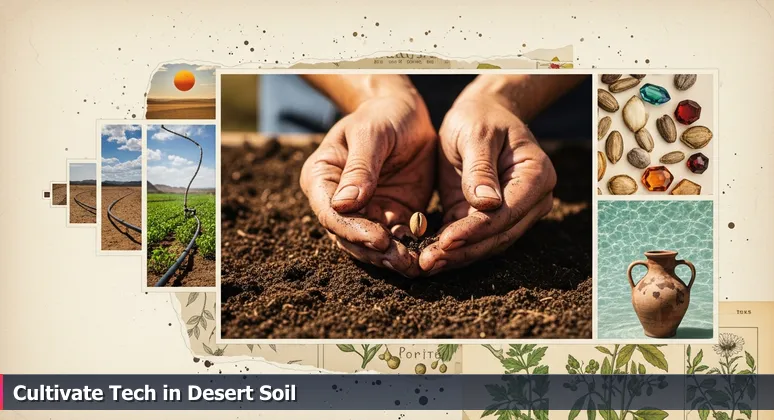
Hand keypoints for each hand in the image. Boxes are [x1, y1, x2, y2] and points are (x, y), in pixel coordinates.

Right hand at [300, 93, 435, 276]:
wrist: (407, 113)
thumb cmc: (382, 115)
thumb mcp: (372, 132)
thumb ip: (360, 167)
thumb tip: (343, 204)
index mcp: (322, 177)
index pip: (330, 213)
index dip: (353, 229)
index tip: (380, 238)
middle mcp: (338, 201)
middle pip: (349, 236)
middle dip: (375, 251)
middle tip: (402, 261)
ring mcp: (365, 211)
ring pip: (371, 244)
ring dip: (391, 257)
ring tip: (415, 265)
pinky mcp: (390, 215)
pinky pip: (397, 239)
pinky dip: (410, 249)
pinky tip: (426, 256)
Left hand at [419, 94, 556, 274]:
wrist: (480, 115)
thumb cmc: (480, 118)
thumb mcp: (476, 134)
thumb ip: (480, 169)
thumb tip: (487, 205)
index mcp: (536, 175)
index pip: (506, 213)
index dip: (476, 230)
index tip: (446, 240)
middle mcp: (532, 199)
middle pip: (499, 236)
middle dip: (463, 251)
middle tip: (428, 262)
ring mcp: (514, 212)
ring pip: (487, 244)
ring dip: (457, 257)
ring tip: (425, 265)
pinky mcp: (490, 218)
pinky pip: (473, 240)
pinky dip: (452, 250)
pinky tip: (428, 256)